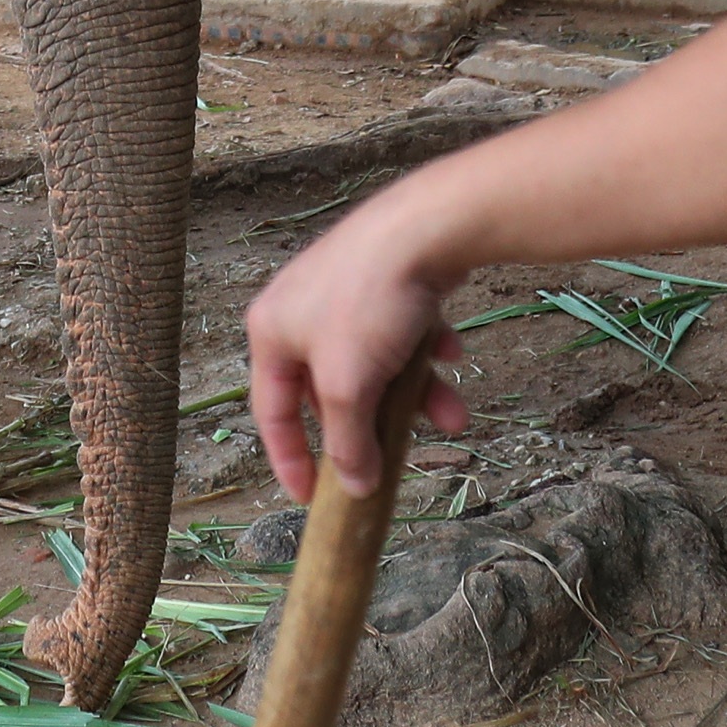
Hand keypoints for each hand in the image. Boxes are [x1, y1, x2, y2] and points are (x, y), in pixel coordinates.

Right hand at [243, 209, 467, 500]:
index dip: (290, 459)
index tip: (310, 500)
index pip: (271, 412)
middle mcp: (300, 310)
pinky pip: (400, 332)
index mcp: (271, 331)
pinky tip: (451, 352)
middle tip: (400, 455)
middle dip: (375, 424)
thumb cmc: (368, 302)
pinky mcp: (384, 279)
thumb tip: (354, 487)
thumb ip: (348, 441)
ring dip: (415, 395)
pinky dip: (425, 351)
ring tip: (455, 414)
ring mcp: (344, 292)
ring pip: (375, 365)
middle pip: (332, 391)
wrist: (425, 225)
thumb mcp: (349, 384)